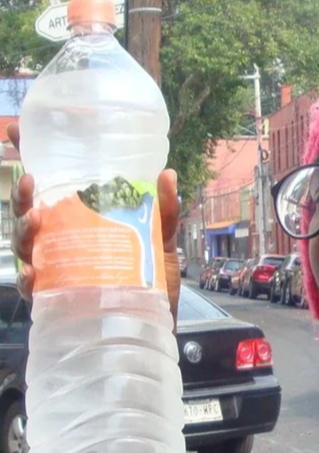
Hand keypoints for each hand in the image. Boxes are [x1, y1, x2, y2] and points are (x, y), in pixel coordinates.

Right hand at [7, 123, 181, 325]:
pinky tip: (32, 273)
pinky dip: (28, 279)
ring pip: (26, 246)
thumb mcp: (163, 242)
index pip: (51, 188)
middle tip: (30, 181)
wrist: (159, 323)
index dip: (30, 158)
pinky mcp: (58, 299)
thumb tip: (168, 174)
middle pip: (29, 213)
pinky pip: (32, 288)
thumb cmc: (155, 280)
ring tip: (34, 218)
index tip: (16, 129)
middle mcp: (63, 243)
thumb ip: (165, 211)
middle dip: (21, 195)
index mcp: (82, 222)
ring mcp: (57, 270)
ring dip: (22, 230)